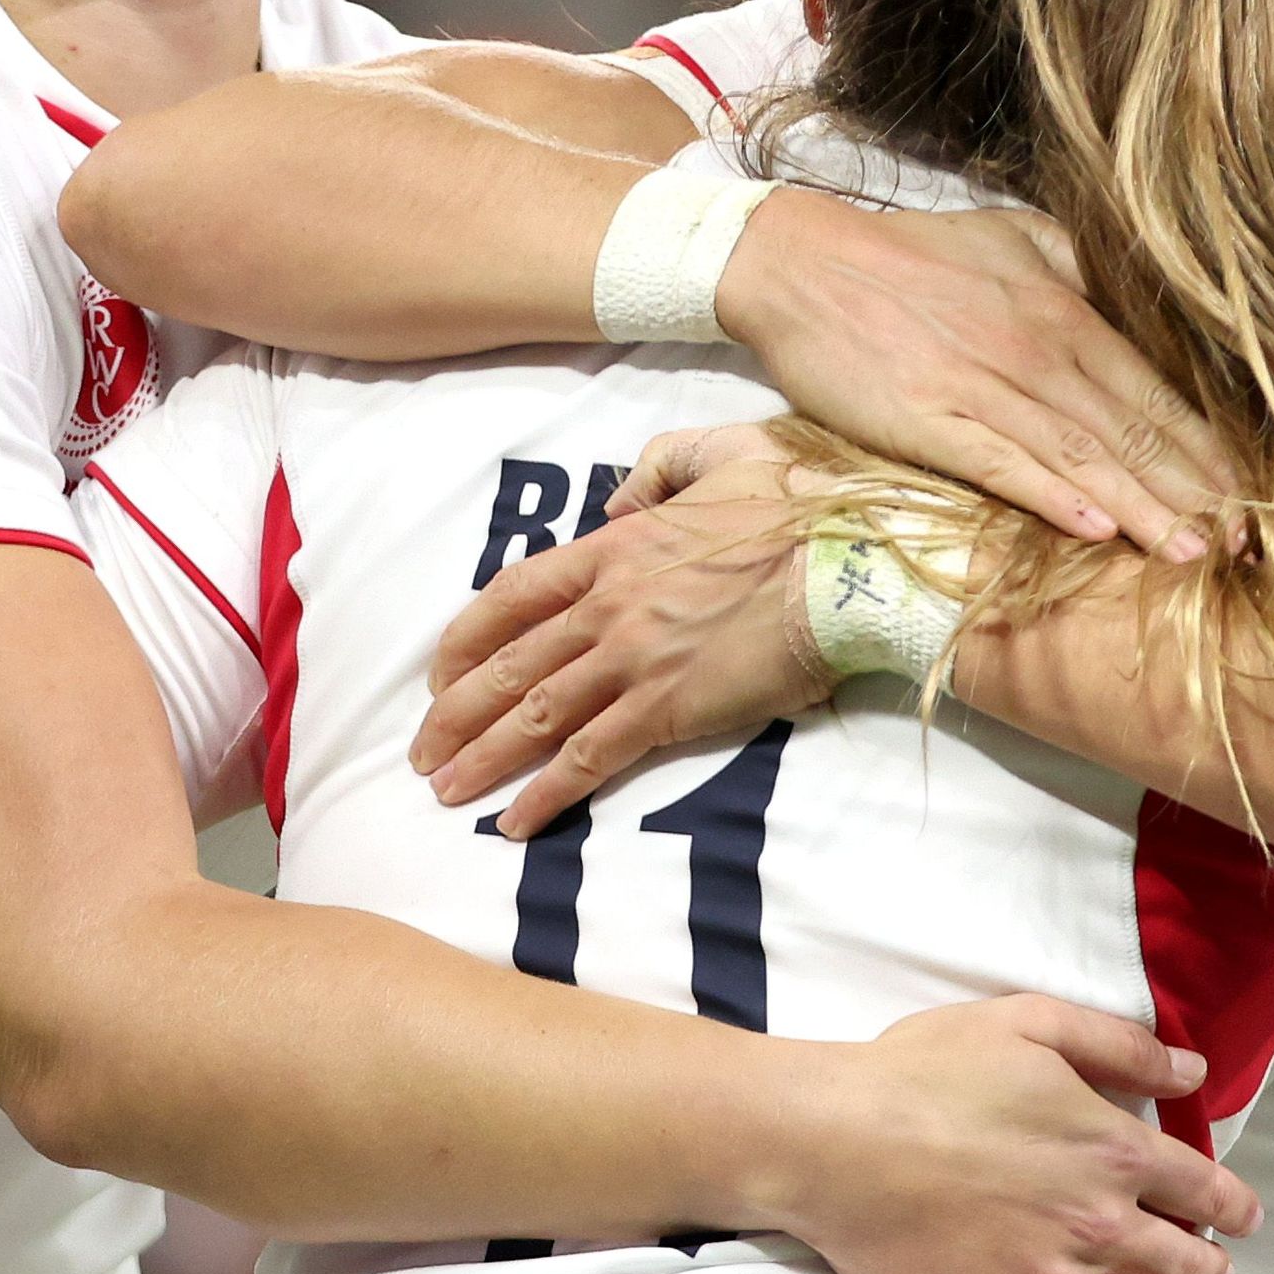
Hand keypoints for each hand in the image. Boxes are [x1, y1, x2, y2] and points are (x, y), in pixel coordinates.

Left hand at [420, 431, 828, 835]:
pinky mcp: (667, 707)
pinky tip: (514, 822)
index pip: (512, 595)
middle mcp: (608, 604)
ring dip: (482, 757)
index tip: (439, 673)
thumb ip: (663, 465)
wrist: (851, 566)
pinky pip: (589, 756)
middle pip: (508, 664)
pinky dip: (545, 793)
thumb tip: (624, 498)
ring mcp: (633, 658)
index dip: (465, 639)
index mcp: (615, 545)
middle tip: (423, 750)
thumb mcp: (727, 451)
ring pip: (534, 714)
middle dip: (455, 713)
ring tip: (444, 790)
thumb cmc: (801, 508)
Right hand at [718, 196, 1229, 558]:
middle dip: (1193, 491)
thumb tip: (1137, 305)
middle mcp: (1035, 349)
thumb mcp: (1013, 237)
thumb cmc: (910, 256)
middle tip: (1246, 548)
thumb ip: (1079, 270)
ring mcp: (982, 385)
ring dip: (1141, 508)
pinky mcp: (928, 418)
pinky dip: (1052, 496)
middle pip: (1130, 430)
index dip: (1205, 448)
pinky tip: (1095, 530)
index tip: (1251, 496)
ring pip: (1079, 454)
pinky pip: (1001, 463)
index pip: (1152, 389)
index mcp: (1062, 308)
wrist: (802, 263)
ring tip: (1191, 554)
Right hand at [766, 994, 1257, 1273]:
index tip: (1244, 1219)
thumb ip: (1119, 1045)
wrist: (836, 1141)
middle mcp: (1096, 1224)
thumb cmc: (925, 1071)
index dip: (1233, 1206)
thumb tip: (1191, 1070)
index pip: (1202, 1187)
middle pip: (1182, 1264)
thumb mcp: (1029, 1023)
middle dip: (1210, 1273)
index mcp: (1111, 1148)